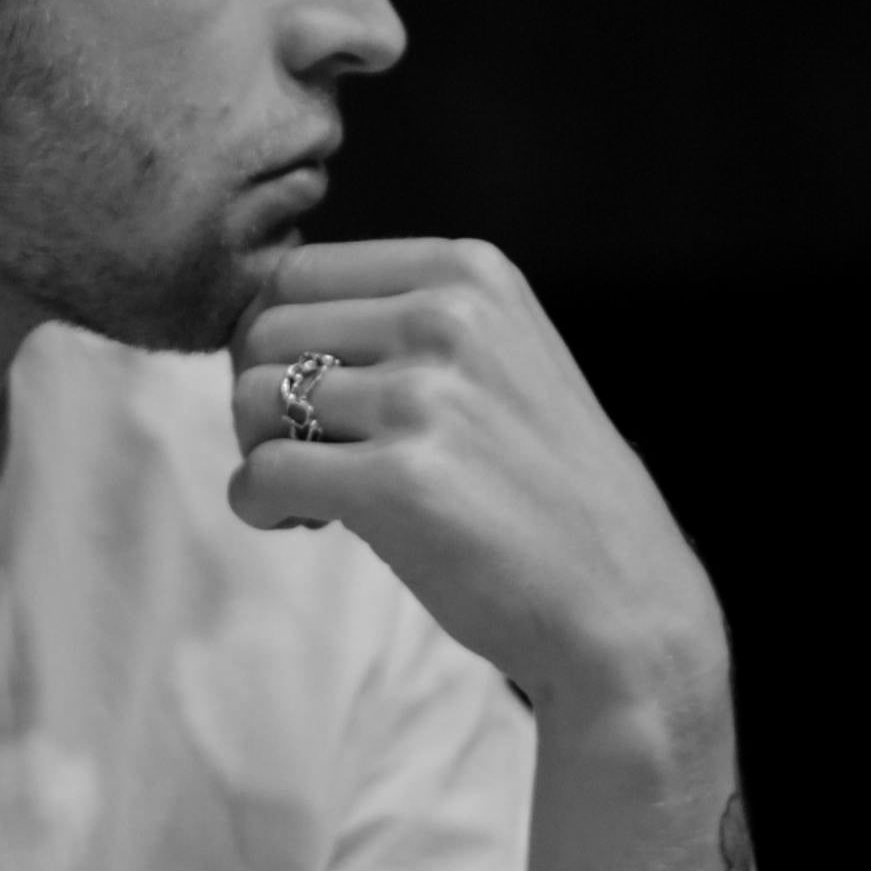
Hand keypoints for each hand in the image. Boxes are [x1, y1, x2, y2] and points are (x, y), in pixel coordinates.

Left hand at [229, 239, 726, 736]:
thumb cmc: (542, 487)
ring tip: (314, 494)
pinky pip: (261, 474)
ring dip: (258, 452)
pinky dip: (257, 506)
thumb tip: (260, 320)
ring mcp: (426, 399)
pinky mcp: (399, 483)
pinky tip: (302, 524)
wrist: (620, 599)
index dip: (280, 339)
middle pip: (264, 328)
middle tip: (307, 451)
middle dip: (260, 394)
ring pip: (250, 397)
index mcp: (469, 273)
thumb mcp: (500, 355)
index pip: (298, 271)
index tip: (312, 396)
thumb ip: (405, 318)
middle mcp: (447, 318)